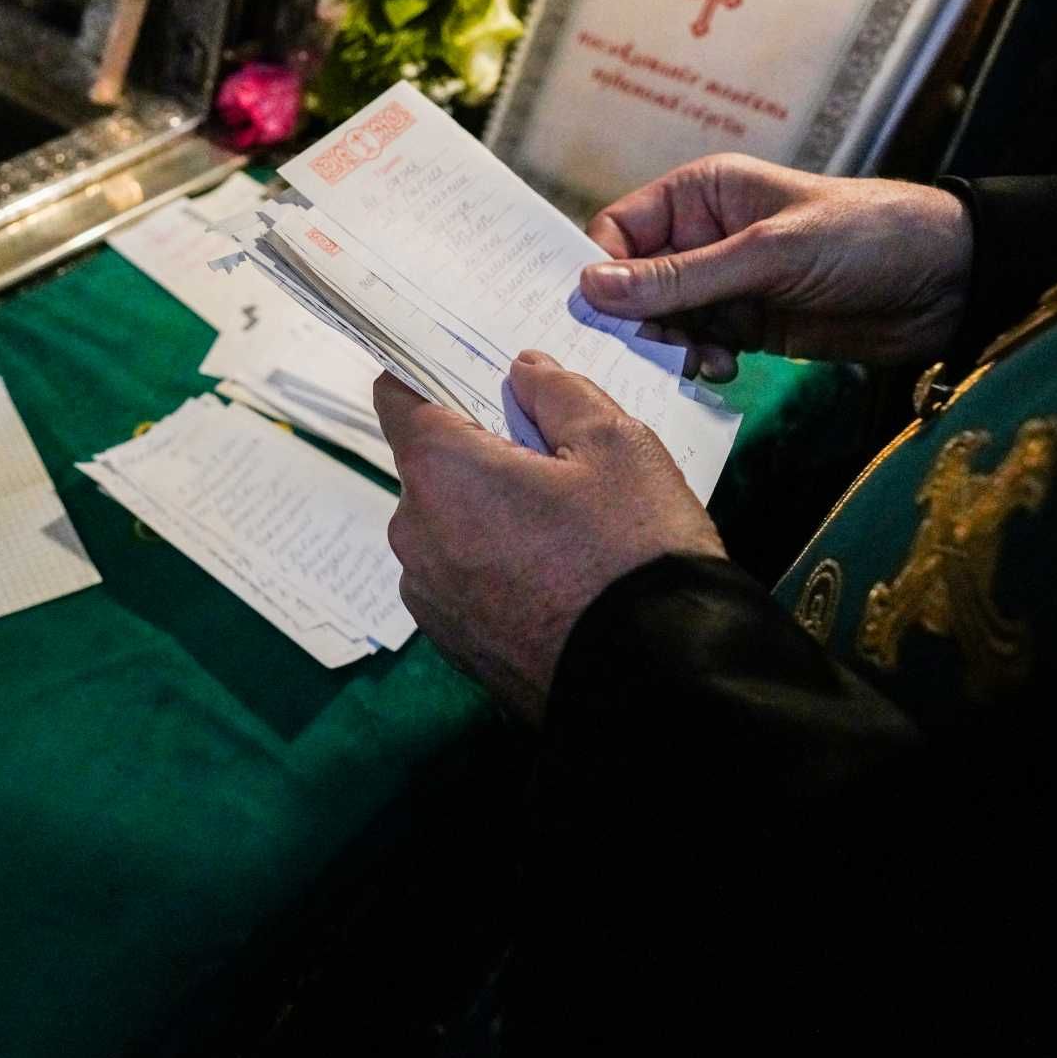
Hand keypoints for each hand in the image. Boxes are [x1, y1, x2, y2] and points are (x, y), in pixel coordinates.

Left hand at [375, 356, 721, 718]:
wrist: (658, 685)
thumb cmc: (635, 553)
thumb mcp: (617, 445)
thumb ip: (559, 394)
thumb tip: (523, 373)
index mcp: (440, 472)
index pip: (398, 398)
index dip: (430, 378)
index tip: (468, 375)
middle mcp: (414, 533)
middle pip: (431, 466)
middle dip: (479, 454)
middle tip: (551, 460)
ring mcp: (429, 596)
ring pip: (447, 526)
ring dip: (487, 515)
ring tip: (563, 529)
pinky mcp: (452, 644)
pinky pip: (462, 579)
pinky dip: (494, 567)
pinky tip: (556, 578)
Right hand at [576, 154, 972, 381]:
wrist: (949, 281)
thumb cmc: (864, 236)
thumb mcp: (768, 253)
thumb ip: (681, 277)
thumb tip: (591, 287)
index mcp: (700, 195)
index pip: (618, 231)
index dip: (602, 271)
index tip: (595, 315)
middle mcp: (704, 237)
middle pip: (634, 284)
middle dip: (636, 320)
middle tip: (653, 349)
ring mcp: (725, 285)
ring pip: (662, 323)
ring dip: (671, 347)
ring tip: (703, 361)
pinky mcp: (748, 326)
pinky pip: (698, 347)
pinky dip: (699, 363)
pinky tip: (723, 370)